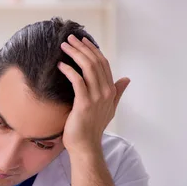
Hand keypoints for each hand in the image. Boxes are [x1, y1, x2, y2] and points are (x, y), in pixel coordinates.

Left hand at [58, 34, 129, 154]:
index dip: (93, 50)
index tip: (82, 41)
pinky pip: (77, 81)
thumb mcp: (108, 108)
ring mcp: (96, 97)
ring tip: (64, 46)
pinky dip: (69, 70)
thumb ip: (117, 92)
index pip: (104, 64)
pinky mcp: (84, 103)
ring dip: (75, 54)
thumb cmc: (92, 128)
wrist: (86, 146)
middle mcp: (106, 92)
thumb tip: (126, 79)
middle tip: (69, 39)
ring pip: (87, 68)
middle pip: (95, 62)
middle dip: (82, 48)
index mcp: (111, 91)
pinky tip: (61, 65)